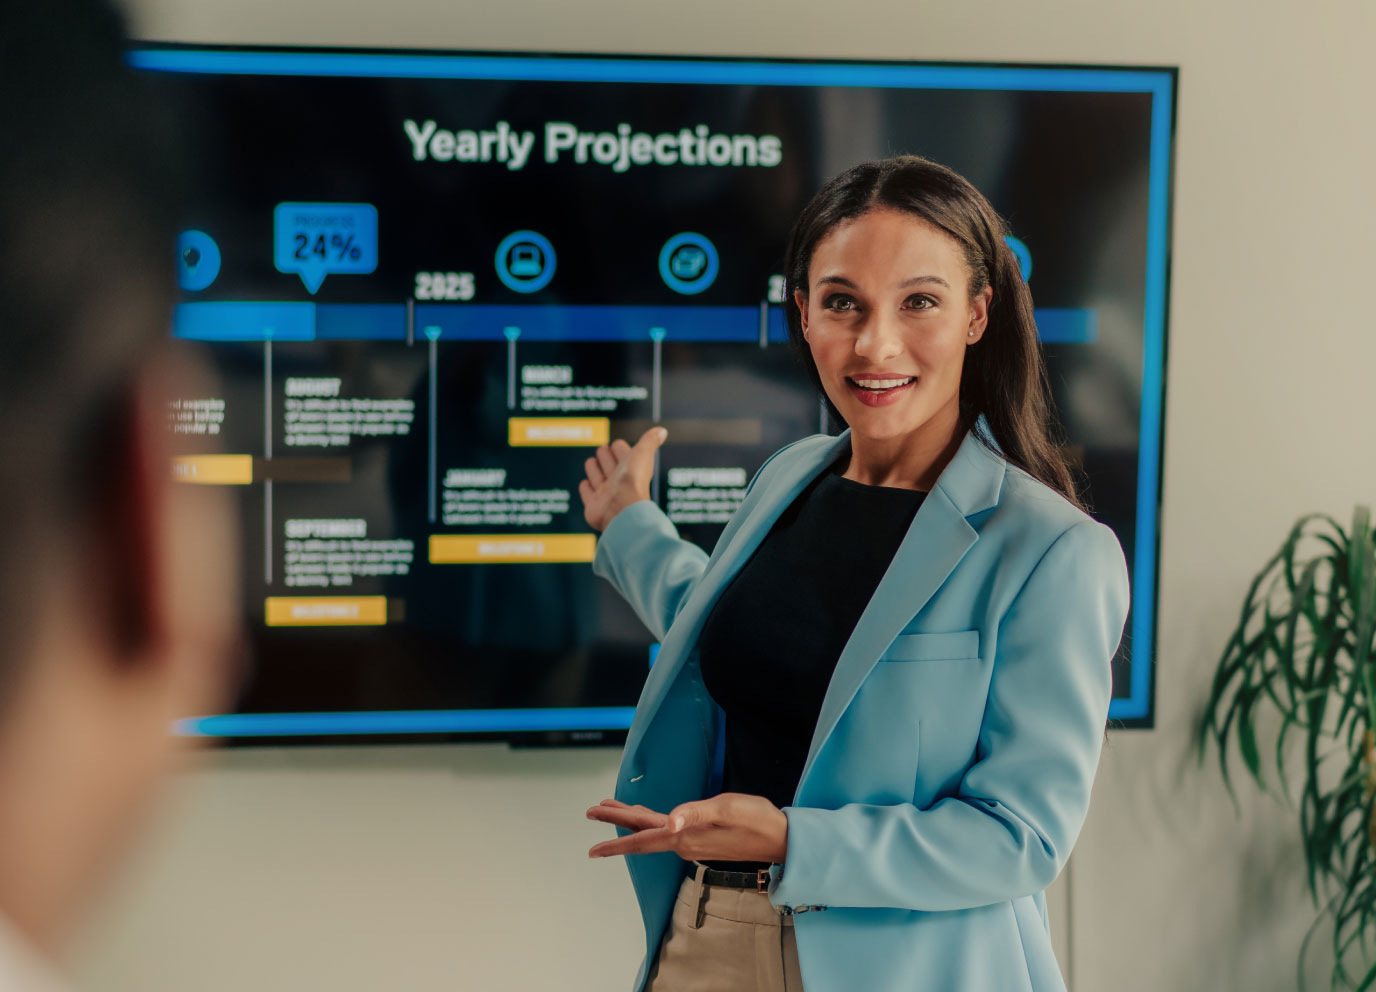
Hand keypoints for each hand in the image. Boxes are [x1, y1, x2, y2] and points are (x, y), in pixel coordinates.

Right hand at [578, 426, 666, 531]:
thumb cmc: (633, 481)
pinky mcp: (593, 504)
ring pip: (598, 478)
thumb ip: (649, 441)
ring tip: (591, 462)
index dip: (620, 448)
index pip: (623, 454)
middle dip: (605, 457)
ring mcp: (606, 494)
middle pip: (609, 465)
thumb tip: (662, 431)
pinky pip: (588, 494)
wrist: (622, 508)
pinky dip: (586, 488)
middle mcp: (619, 482)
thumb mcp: (642, 453)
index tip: (617, 444)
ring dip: (594, 469)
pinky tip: (585, 483)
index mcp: (631, 469)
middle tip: (603, 450)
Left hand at [585, 794, 787, 863]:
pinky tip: (651, 818)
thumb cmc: (756, 820)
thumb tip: (668, 822)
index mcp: (684, 835)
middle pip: (642, 833)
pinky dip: (651, 822)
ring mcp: (691, 841)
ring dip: (631, 821)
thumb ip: (695, 813)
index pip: (642, 837)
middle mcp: (683, 842)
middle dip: (616, 822)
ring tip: (614, 809)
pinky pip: (666, 830)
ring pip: (653, 832)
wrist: (780, 839)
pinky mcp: (701, 837)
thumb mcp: (726, 808)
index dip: (615, 839)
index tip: (591, 848)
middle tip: (591, 811)